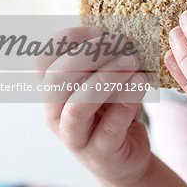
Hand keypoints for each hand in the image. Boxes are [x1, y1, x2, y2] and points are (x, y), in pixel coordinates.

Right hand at [37, 27, 151, 184]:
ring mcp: (74, 136)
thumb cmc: (113, 111)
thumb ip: (104, 62)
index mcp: (52, 91)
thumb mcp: (105, 82)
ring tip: (133, 62)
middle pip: (58, 77)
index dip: (71, 39)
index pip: (44, 58)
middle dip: (92, 55)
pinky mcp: (99, 153)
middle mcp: (54, 114)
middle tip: (122, 46)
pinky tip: (141, 84)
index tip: (101, 32)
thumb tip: (119, 34)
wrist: (125, 155)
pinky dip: (128, 100)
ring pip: (79, 104)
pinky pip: (110, 126)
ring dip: (108, 77)